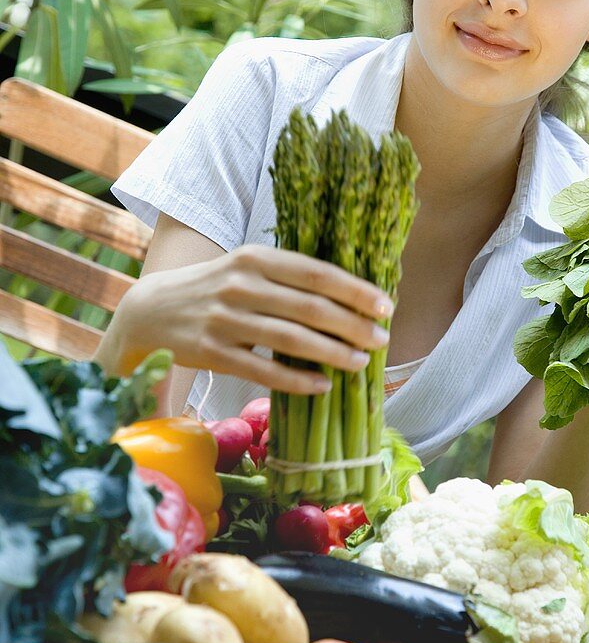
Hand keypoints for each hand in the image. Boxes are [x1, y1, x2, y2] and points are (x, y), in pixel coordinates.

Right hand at [123, 244, 393, 392]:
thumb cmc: (214, 288)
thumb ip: (288, 276)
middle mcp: (240, 285)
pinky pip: (263, 370)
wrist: (149, 311)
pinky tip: (322, 385)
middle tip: (381, 338)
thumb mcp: (245, 267)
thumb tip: (350, 296)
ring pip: (290, 339)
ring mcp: (224, 320)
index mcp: (254, 257)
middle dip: (351, 324)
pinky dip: (297, 380)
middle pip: (308, 307)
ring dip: (331, 353)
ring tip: (360, 363)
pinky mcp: (212, 352)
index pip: (315, 272)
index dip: (354, 290)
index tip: (385, 305)